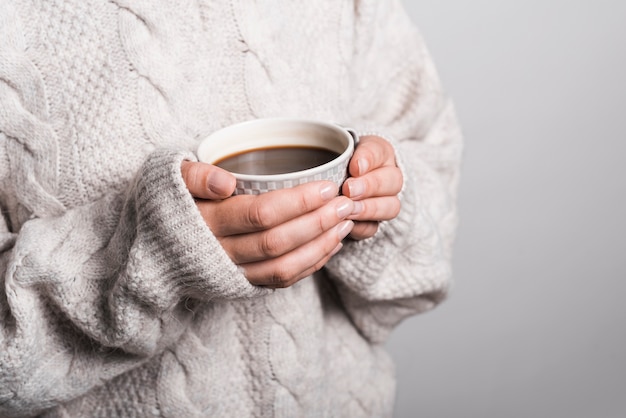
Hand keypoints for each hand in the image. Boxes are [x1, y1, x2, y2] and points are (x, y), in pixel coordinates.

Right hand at [181, 161, 354, 287]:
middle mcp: (219, 253)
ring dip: (320, 245)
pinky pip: (281, 281)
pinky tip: (331, 244)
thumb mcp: (167, 179)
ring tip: (346, 222)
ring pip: (283, 267)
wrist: (151, 251)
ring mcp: (231, 273)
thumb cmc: (167, 203)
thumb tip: (225, 182)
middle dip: (317, 222)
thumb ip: (193, 175)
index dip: (298, 201)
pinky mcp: (241, 285)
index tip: (327, 186)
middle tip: (346, 202)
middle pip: (277, 242)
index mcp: (204, 222)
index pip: (260, 213)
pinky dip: (311, 265)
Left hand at [342, 135, 402, 239]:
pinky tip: (347, 224)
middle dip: (369, 186)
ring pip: (391, 207)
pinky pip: (375, 228)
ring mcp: (386, 202)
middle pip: (393, 181)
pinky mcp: (374, 223)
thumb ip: (338, 157)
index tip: (354, 167)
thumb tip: (332, 166)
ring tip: (349, 209)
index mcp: (380, 152)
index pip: (379, 151)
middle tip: (349, 190)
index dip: (368, 159)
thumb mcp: (336, 152)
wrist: (332, 182)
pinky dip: (362, 227)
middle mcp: (389, 177)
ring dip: (368, 209)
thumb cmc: (334, 164)